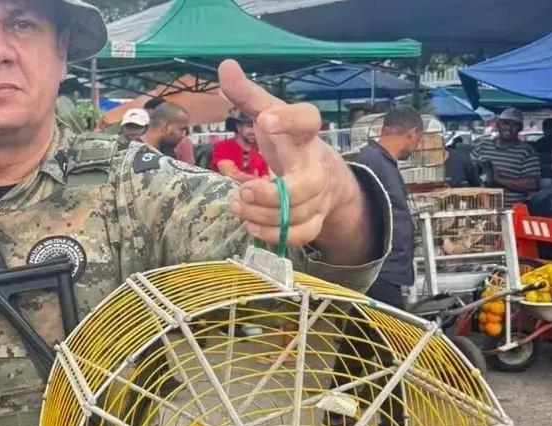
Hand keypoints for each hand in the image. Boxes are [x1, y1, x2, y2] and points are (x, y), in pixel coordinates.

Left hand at [218, 60, 365, 256]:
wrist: (326, 176)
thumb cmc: (289, 142)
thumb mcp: (270, 114)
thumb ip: (247, 95)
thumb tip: (225, 66)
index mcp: (303, 134)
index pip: (308, 120)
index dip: (290, 119)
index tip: (265, 118)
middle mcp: (315, 165)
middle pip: (306, 183)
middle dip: (273, 192)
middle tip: (242, 191)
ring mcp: (317, 195)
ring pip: (299, 212)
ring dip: (265, 213)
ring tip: (237, 204)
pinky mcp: (314, 218)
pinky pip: (303, 233)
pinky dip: (277, 234)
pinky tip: (251, 226)